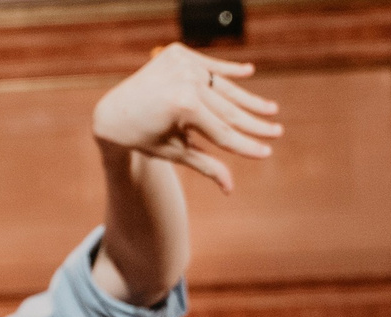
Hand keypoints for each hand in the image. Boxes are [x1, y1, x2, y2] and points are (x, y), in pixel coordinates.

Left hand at [92, 43, 280, 191]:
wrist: (113, 113)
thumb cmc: (144, 139)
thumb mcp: (175, 153)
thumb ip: (206, 166)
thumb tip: (230, 189)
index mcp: (184, 107)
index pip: (223, 132)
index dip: (245, 145)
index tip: (267, 153)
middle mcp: (185, 81)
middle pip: (228, 110)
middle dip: (254, 124)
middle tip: (278, 132)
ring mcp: (182, 64)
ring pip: (223, 88)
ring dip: (248, 99)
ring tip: (271, 109)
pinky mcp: (178, 54)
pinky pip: (210, 65)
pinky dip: (228, 70)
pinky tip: (249, 72)